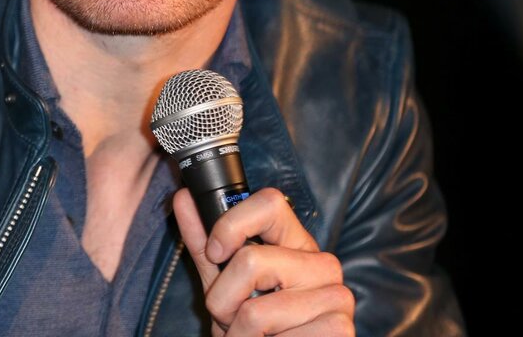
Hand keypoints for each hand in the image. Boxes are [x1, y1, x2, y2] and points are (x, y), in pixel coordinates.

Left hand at [172, 187, 354, 335]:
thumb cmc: (253, 324)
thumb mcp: (224, 282)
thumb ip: (204, 243)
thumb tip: (183, 198)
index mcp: (296, 244)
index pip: (270, 203)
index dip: (231, 224)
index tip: (215, 253)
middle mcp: (323, 264)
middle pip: (250, 260)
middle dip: (223, 299)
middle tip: (233, 315)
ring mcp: (336, 297)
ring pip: (256, 310)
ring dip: (238, 332)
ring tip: (254, 335)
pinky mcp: (339, 330)